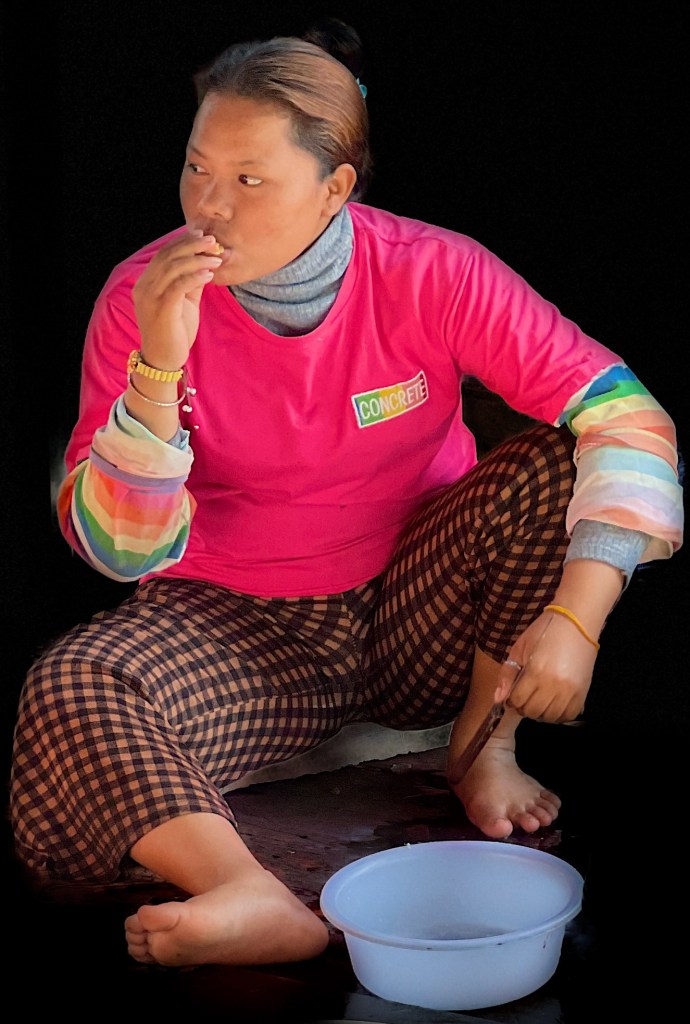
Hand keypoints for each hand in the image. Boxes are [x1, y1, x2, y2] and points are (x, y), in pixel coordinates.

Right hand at [132, 229, 223, 367]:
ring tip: (216, 257)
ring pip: (173, 268)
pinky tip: (209, 274)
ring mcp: (151, 298)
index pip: (164, 254)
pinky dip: (194, 277)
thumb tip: (206, 265)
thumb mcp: (184, 303)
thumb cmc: (174, 332)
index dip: (183, 242)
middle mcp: (145, 287)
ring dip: (197, 259)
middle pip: (168, 256)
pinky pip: (178, 286)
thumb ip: (191, 284)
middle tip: (213, 241)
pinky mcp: (161, 310)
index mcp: (147, 283)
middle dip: (191, 245)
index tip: (202, 235)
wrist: (163, 360)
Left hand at [495, 610, 597, 723]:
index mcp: (535, 672)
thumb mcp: (519, 648)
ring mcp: (570, 691)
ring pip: (550, 717)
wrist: (576, 623)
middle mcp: (553, 685)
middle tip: (524, 698)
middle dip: (523, 707)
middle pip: (532, 712)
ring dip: (540, 713)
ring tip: (538, 700)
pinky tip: (552, 704)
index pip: (517, 701)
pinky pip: (568, 716)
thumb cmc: (545, 632)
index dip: (511, 700)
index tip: (512, 695)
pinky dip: (558, 715)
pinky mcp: (582, 692)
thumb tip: (498, 699)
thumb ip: (507, 675)